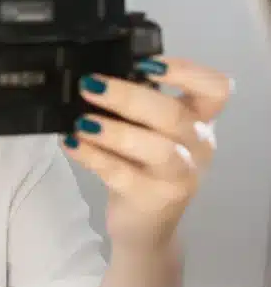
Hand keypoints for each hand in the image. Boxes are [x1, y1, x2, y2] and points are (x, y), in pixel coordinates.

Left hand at [62, 56, 232, 250]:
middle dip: (129, 97)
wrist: (145, 223)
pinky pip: (123, 174)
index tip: (145, 63)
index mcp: (198, 119)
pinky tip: (71, 143)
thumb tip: (92, 76)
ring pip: (158, 149)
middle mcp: (197, 145)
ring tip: (81, 122)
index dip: (186, 71)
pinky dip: (93, 156)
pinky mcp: (153, 199)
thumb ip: (135, 103)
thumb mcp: (148, 129)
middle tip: (89, 85)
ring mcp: (180, 176)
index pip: (215, 89)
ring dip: (116, 131)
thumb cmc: (143, 163)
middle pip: (174, 114)